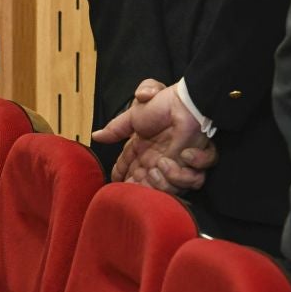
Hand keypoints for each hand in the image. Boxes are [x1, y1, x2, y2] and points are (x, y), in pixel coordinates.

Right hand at [91, 81, 212, 191]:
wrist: (184, 101)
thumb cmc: (160, 106)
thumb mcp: (132, 117)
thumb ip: (115, 129)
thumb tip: (96, 136)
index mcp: (142, 151)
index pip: (129, 172)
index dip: (123, 181)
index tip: (118, 185)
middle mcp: (157, 160)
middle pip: (147, 187)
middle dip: (143, 188)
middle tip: (143, 178)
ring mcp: (176, 163)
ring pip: (170, 190)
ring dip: (165, 181)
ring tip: (162, 163)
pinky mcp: (194, 162)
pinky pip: (194, 179)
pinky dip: (188, 171)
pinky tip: (184, 154)